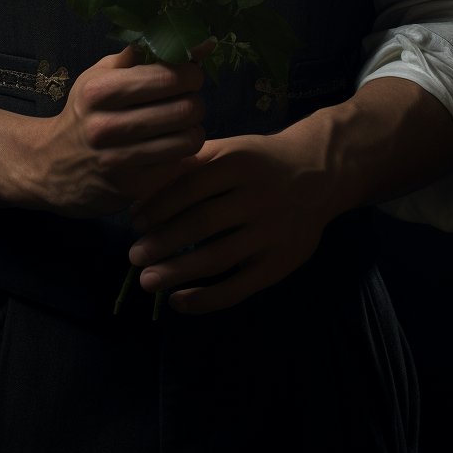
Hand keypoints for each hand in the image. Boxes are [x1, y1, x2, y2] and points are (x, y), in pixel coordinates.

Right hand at [30, 41, 214, 219]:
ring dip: (193, 130)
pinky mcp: (131, 189)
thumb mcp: (99, 75)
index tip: (189, 76)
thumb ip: (140, 54)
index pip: (170, 76)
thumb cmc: (84, 113)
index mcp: (102, 91)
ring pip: (189, 140)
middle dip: (195, 101)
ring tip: (181, 126)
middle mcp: (108, 126)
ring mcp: (119, 161)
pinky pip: (178, 165)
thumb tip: (194, 41)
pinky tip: (168, 147)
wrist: (49, 166)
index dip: (191, 74)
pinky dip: (181, 154)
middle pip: (186, 108)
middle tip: (186, 101)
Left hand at [126, 126, 341, 314]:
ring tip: (147, 281)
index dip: (159, 206)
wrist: (319, 174)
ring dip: (177, 273)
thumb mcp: (229, 150)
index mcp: (240, 163)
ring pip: (217, 258)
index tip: (135, 222)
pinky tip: (179, 301)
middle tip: (134, 256)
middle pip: (201, 224)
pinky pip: (239, 287)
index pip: (190, 187)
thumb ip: (189, 167)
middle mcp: (258, 197)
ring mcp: (272, 232)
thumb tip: (140, 198)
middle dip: (162, 243)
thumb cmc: (260, 162)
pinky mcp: (280, 264)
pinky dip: (206, 299)